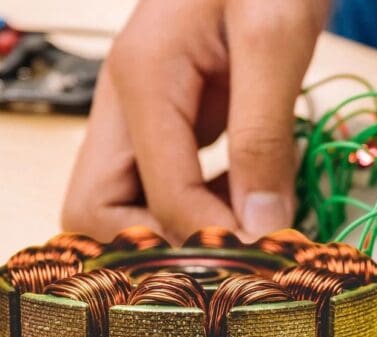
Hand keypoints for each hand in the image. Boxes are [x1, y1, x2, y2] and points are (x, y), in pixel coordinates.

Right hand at [62, 0, 328, 243]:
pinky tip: (244, 203)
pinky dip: (198, 213)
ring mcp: (140, 120)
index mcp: (142, 80)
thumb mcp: (275, 40)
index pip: (157, 196)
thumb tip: (261, 225)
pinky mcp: (166, 129)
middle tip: (230, 253)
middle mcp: (125, 106)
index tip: (261, 251)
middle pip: (98, 213)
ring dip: (179, 234)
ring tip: (246, 227)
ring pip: (123, 208)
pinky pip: (159, 192)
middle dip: (160, 246)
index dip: (207, 237)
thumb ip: (264, 135)